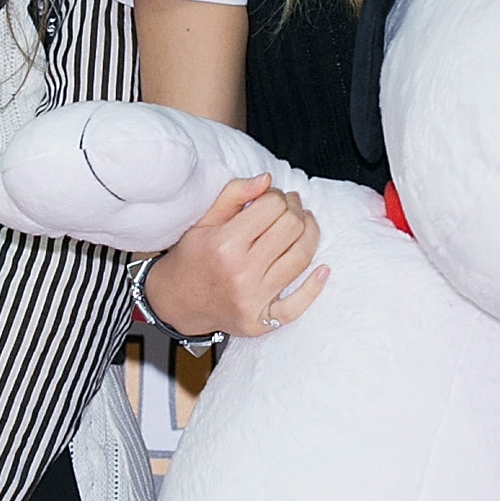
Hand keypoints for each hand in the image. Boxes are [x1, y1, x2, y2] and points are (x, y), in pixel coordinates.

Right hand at [139, 173, 326, 339]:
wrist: (177, 301)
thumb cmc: (193, 258)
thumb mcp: (205, 220)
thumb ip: (234, 195)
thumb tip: (267, 179)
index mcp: (225, 244)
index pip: (273, 206)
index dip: (278, 196)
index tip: (273, 198)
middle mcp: (241, 272)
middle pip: (292, 228)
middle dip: (295, 211)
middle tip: (290, 208)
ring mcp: (253, 299)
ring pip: (301, 258)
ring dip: (310, 235)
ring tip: (303, 226)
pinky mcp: (261, 321)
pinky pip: (298, 304)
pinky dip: (315, 286)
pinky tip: (322, 269)